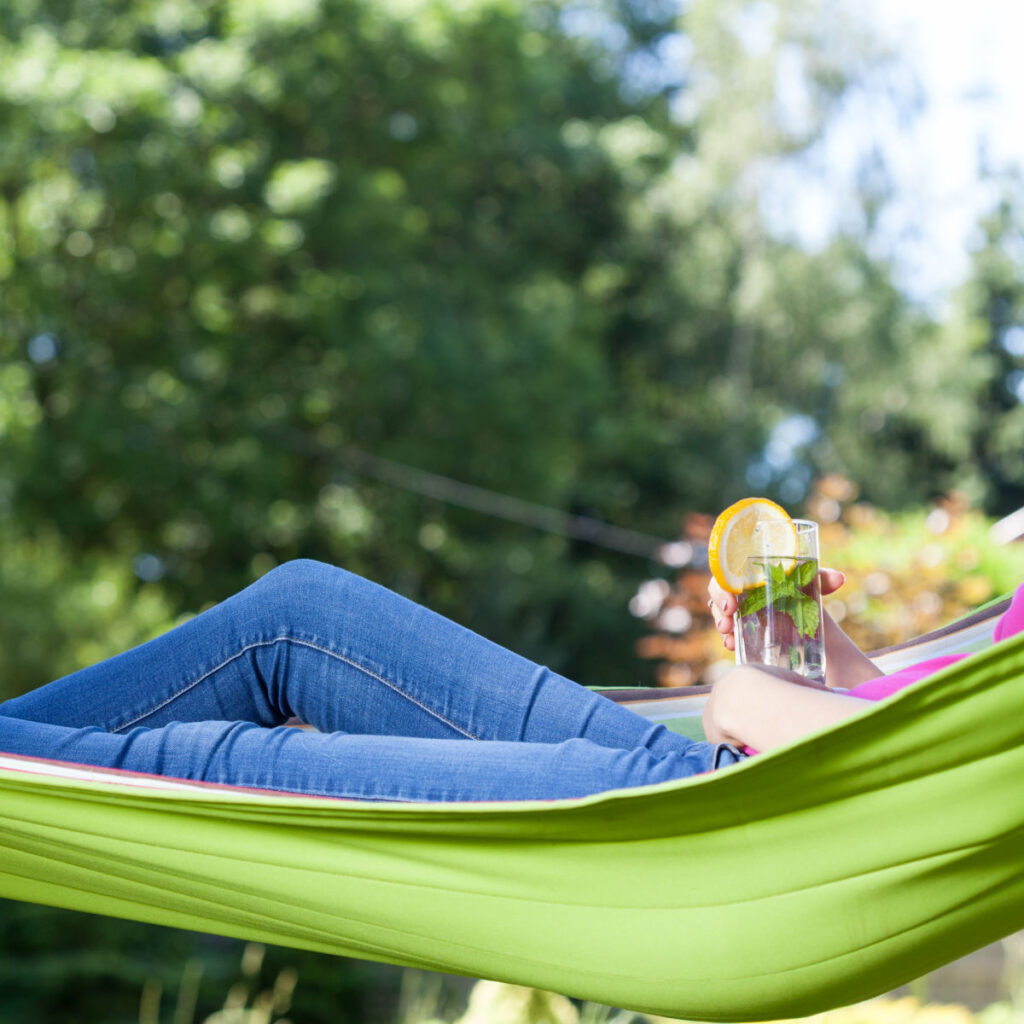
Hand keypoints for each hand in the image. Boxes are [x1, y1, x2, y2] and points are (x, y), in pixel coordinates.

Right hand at [707, 568, 845, 651]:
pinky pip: (727, 630)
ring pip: (719, 612)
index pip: (727, 572)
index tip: (731, 601)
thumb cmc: (800, 592)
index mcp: (749, 572)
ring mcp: (737, 609)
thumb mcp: (808, 586)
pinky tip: (732, 645)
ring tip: (729, 638)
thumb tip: (839, 579)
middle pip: (718, 592)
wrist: (805, 616)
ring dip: (721, 624)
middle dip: (719, 606)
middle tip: (727, 621)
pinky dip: (728, 637)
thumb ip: (821, 579)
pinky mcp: (740, 627)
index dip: (723, 586)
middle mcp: (739, 588)